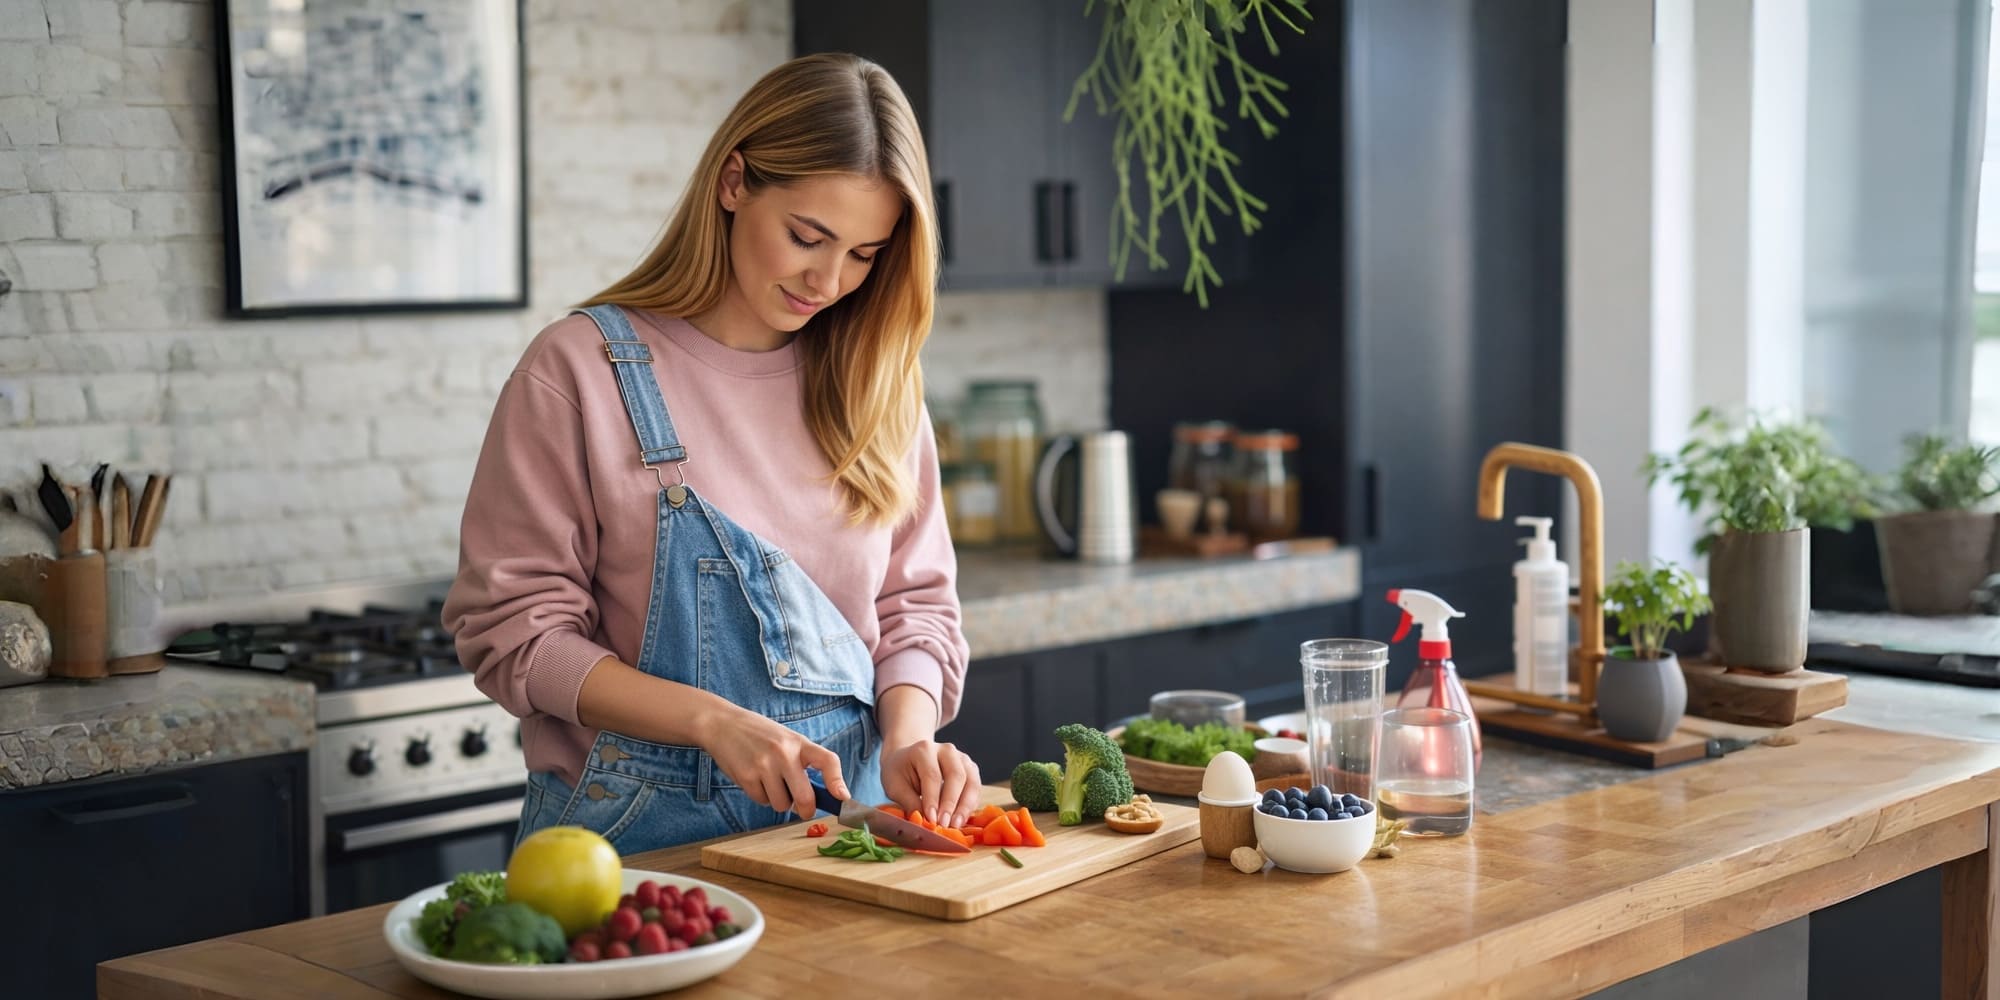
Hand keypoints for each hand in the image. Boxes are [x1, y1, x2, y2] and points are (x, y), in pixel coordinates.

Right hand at [703, 707, 846, 818]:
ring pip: (782, 804)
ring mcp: (764, 765)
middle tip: (804, 811)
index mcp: (799, 742)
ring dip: (779, 801)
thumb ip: (802, 762)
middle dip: (806, 810)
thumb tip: (819, 797)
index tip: (843, 798)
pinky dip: (761, 796)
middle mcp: (784, 753)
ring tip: (770, 782)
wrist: (722, 724)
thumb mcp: (786, 740)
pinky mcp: (746, 776)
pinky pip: (761, 801)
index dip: (837, 781)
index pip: (827, 760)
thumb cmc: (760, 735)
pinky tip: (755, 779)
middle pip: (805, 797)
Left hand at [880, 738, 981, 828]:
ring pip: (971, 781)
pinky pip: (975, 787)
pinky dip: (970, 805)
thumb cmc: (900, 773)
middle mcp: (946, 750)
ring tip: (956, 825)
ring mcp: (961, 758)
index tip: (932, 819)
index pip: (932, 775)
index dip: (933, 799)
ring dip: (965, 806)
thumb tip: (926, 822)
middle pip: (956, 776)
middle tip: (945, 824)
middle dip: (951, 803)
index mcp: (924, 749)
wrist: (909, 759)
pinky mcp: (970, 768)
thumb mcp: (896, 786)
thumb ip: (910, 802)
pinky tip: (961, 819)